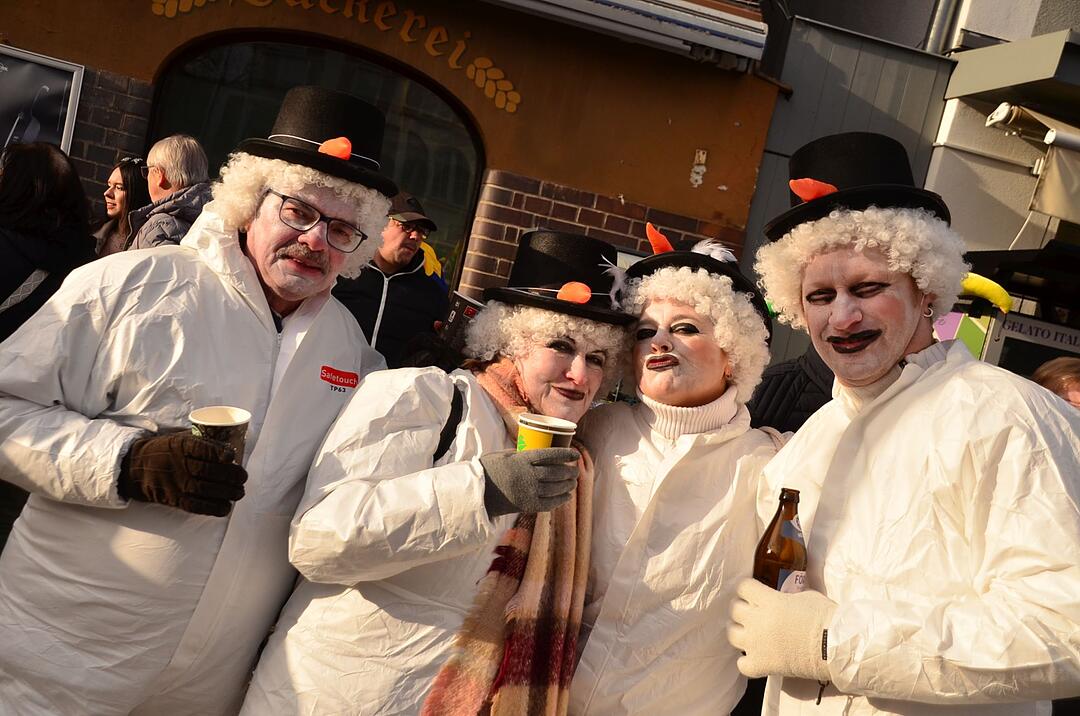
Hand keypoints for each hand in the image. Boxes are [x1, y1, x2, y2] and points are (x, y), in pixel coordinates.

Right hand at [118, 433, 247, 516]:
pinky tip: (225, 507)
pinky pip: (195, 505)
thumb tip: (230, 445)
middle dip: (231, 475)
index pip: (201, 448)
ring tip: (239, 492)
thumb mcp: (178, 438)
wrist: (135, 468)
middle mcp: (177, 464)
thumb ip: (200, 441)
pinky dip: (212, 508)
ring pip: (204, 489)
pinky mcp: (173, 498)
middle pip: (208, 470)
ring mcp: (175, 483)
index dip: (218, 453)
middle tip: (243, 478)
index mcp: (180, 445)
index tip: (231, 456)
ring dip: (227, 492)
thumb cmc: (165, 451)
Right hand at [480, 447, 578, 516]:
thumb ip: (522, 454)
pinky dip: (560, 500)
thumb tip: (540, 453)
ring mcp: (529, 491)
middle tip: (576, 470)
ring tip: (573, 483)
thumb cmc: (490, 470)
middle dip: (569, 471)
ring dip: (568, 485)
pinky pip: (549, 503)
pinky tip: (566, 496)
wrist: (478, 493)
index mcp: (522, 460)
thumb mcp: (504, 455)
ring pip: (555, 488)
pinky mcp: (527, 506)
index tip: (575, 454)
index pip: (549, 455)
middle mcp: (528, 475)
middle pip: (556, 472)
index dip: (565, 454)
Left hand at [728, 578, 835, 680]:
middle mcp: (758, 620)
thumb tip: (784, 597)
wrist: (836, 647)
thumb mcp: (807, 596)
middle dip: (742, 608)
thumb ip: (788, 596)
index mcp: (769, 601)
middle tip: (752, 613)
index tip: (754, 592)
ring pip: (732, 634)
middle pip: (734, 609)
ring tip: (751, 635)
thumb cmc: (826, 618)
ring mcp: (756, 644)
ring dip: (740, 633)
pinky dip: (747, 662)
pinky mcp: (761, 665)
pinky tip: (756, 658)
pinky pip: (741, 664)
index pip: (743, 587)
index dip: (748, 589)